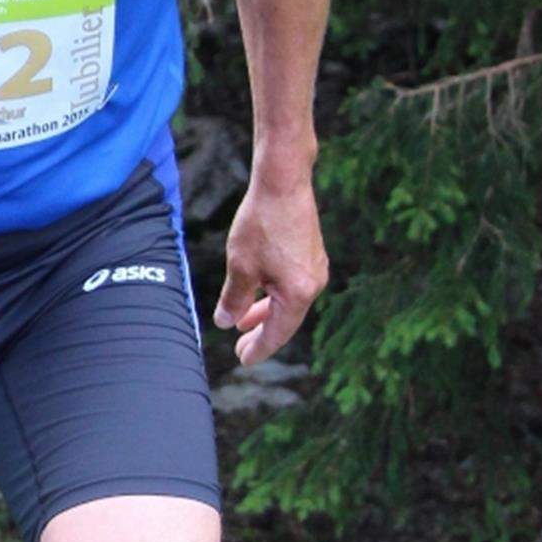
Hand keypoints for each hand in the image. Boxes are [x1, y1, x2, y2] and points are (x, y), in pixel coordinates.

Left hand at [213, 175, 327, 366]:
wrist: (283, 181)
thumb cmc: (261, 223)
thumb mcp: (240, 267)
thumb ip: (234, 299)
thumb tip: (225, 322)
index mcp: (299, 293)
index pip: (277, 332)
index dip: (258, 348)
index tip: (243, 359)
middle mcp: (314, 284)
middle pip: (286, 320)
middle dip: (261, 333)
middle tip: (239, 347)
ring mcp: (316, 268)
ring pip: (288, 301)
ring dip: (265, 312)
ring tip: (242, 321)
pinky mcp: (311, 254)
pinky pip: (292, 285)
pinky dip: (273, 294)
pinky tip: (257, 292)